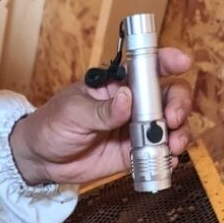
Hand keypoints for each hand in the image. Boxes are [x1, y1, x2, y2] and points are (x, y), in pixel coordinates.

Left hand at [9, 48, 192, 185]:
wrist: (41, 160)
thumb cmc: (52, 125)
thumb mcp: (72, 112)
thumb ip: (101, 110)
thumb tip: (126, 100)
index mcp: (118, 85)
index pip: (147, 66)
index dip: (168, 60)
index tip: (182, 62)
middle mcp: (133, 104)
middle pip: (169, 96)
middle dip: (178, 104)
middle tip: (172, 119)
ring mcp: (136, 130)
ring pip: (170, 127)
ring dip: (179, 134)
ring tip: (173, 146)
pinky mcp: (134, 154)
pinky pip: (158, 154)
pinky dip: (167, 158)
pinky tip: (167, 162)